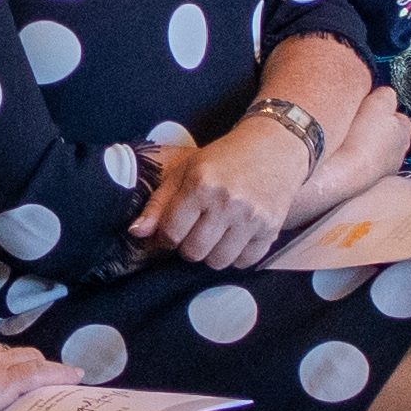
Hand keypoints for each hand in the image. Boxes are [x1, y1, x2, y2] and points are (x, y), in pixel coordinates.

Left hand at [133, 108, 316, 265]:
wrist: (274, 147)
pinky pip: (244, 262)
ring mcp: (252, 218)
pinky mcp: (271, 229)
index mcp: (201, 186)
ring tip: (215, 235)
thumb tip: (136, 233)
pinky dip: (236, 256)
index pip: (171, 233)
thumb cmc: (224, 158)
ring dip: (212, 254)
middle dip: (189, 247)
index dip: (167, 237)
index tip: (173, 231)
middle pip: (194, 253)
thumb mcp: (185, 171)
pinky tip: (235, 237)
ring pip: (218, 262)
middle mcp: (227, 204)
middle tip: (195, 231)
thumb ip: (159, 203)